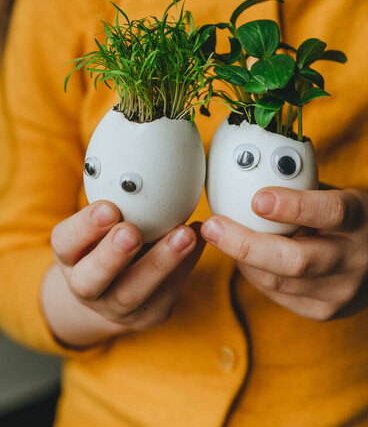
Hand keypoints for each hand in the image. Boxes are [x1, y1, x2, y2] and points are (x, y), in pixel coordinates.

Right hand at [43, 201, 204, 346]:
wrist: (116, 284)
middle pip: (90, 280)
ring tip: (184, 235)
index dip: (84, 227)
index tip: (108, 207)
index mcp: (70, 255)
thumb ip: (119, 197)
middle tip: (132, 232)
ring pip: (132, 293)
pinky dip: (185, 266)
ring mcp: (115, 307)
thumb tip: (151, 154)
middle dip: (112, 256)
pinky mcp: (148, 315)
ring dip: (160, 263)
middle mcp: (86, 286)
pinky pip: (167, 294)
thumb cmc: (111, 236)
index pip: (65, 242)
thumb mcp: (104, 219)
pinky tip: (199, 240)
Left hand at [201, 187, 367, 320]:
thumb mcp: (339, 195)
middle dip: (247, 244)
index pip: (332, 213)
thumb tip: (243, 171)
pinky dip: (252, 272)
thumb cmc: (349, 220)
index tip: (257, 198)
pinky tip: (241, 255)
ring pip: (279, 282)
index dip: (294, 206)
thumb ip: (300, 188)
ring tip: (217, 234)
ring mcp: (340, 292)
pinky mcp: (324, 312)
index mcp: (361, 220)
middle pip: (297, 261)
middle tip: (212, 225)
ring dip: (240, 258)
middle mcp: (355, 259)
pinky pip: (277, 294)